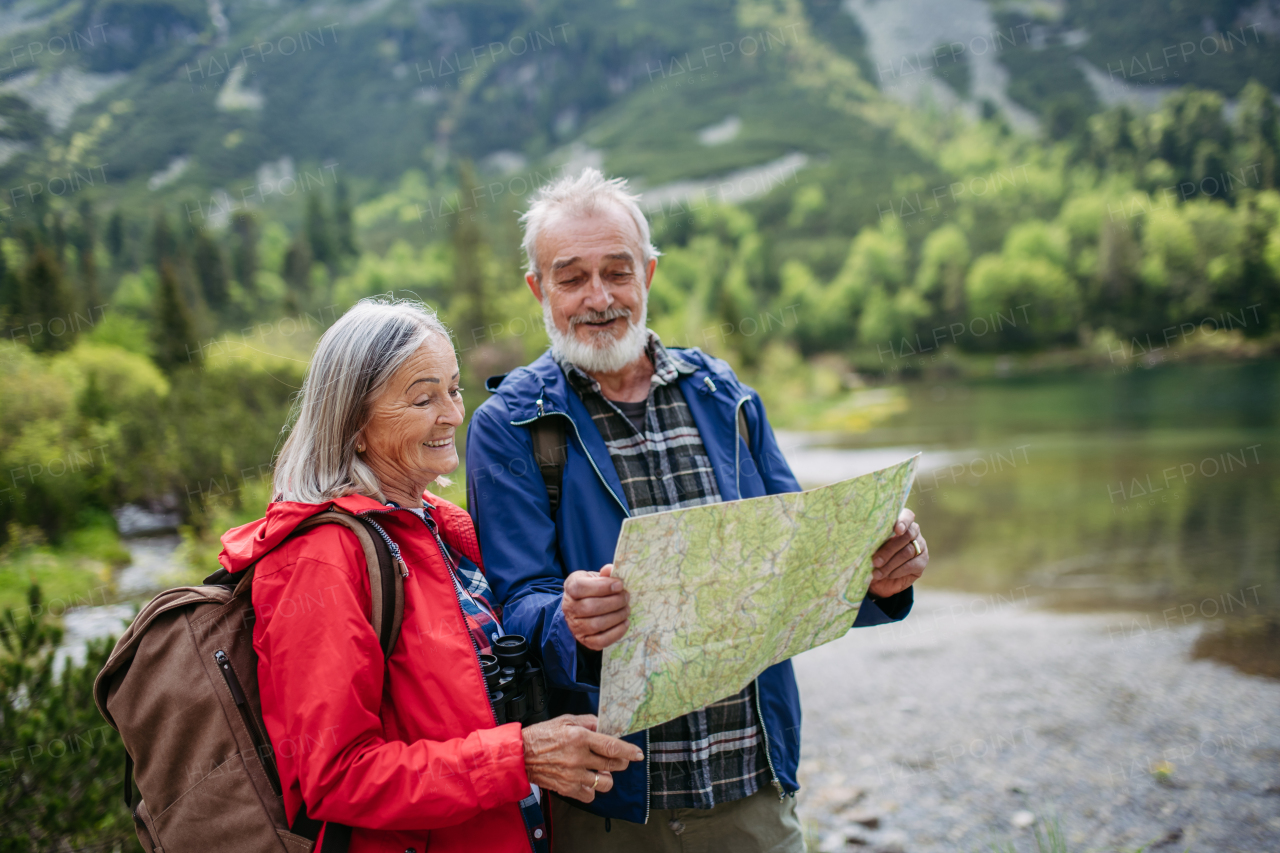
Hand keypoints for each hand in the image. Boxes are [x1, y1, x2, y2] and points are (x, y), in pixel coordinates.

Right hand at [521, 714, 643, 801]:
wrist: (520, 755)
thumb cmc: (541, 736)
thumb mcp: (565, 720)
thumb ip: (588, 721)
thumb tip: (605, 726)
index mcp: (579, 737)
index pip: (612, 746)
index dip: (629, 751)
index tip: (638, 754)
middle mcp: (578, 758)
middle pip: (613, 765)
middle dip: (621, 762)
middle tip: (617, 759)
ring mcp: (573, 775)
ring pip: (605, 783)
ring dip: (606, 777)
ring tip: (598, 770)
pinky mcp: (567, 789)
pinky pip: (590, 795)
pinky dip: (591, 790)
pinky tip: (586, 780)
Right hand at [563, 564, 629, 650]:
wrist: (582, 606)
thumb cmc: (592, 589)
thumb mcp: (595, 577)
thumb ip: (604, 574)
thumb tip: (610, 569)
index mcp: (571, 588)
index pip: (581, 587)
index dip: (602, 586)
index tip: (619, 585)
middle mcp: (569, 608)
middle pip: (590, 607)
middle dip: (613, 602)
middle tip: (626, 597)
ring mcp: (575, 626)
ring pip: (596, 625)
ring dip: (616, 616)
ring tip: (626, 609)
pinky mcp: (584, 640)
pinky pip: (600, 641)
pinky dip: (616, 633)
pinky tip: (625, 622)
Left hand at [868, 508, 927, 597]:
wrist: (881, 578)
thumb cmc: (873, 556)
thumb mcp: (870, 547)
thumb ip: (872, 540)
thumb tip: (864, 540)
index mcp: (900, 522)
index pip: (907, 515)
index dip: (903, 521)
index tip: (897, 530)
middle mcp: (913, 531)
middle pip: (906, 536)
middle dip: (889, 549)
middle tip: (875, 561)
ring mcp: (920, 545)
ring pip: (908, 552)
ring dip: (890, 563)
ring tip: (877, 572)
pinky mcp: (922, 561)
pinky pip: (912, 565)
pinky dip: (898, 571)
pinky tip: (888, 574)